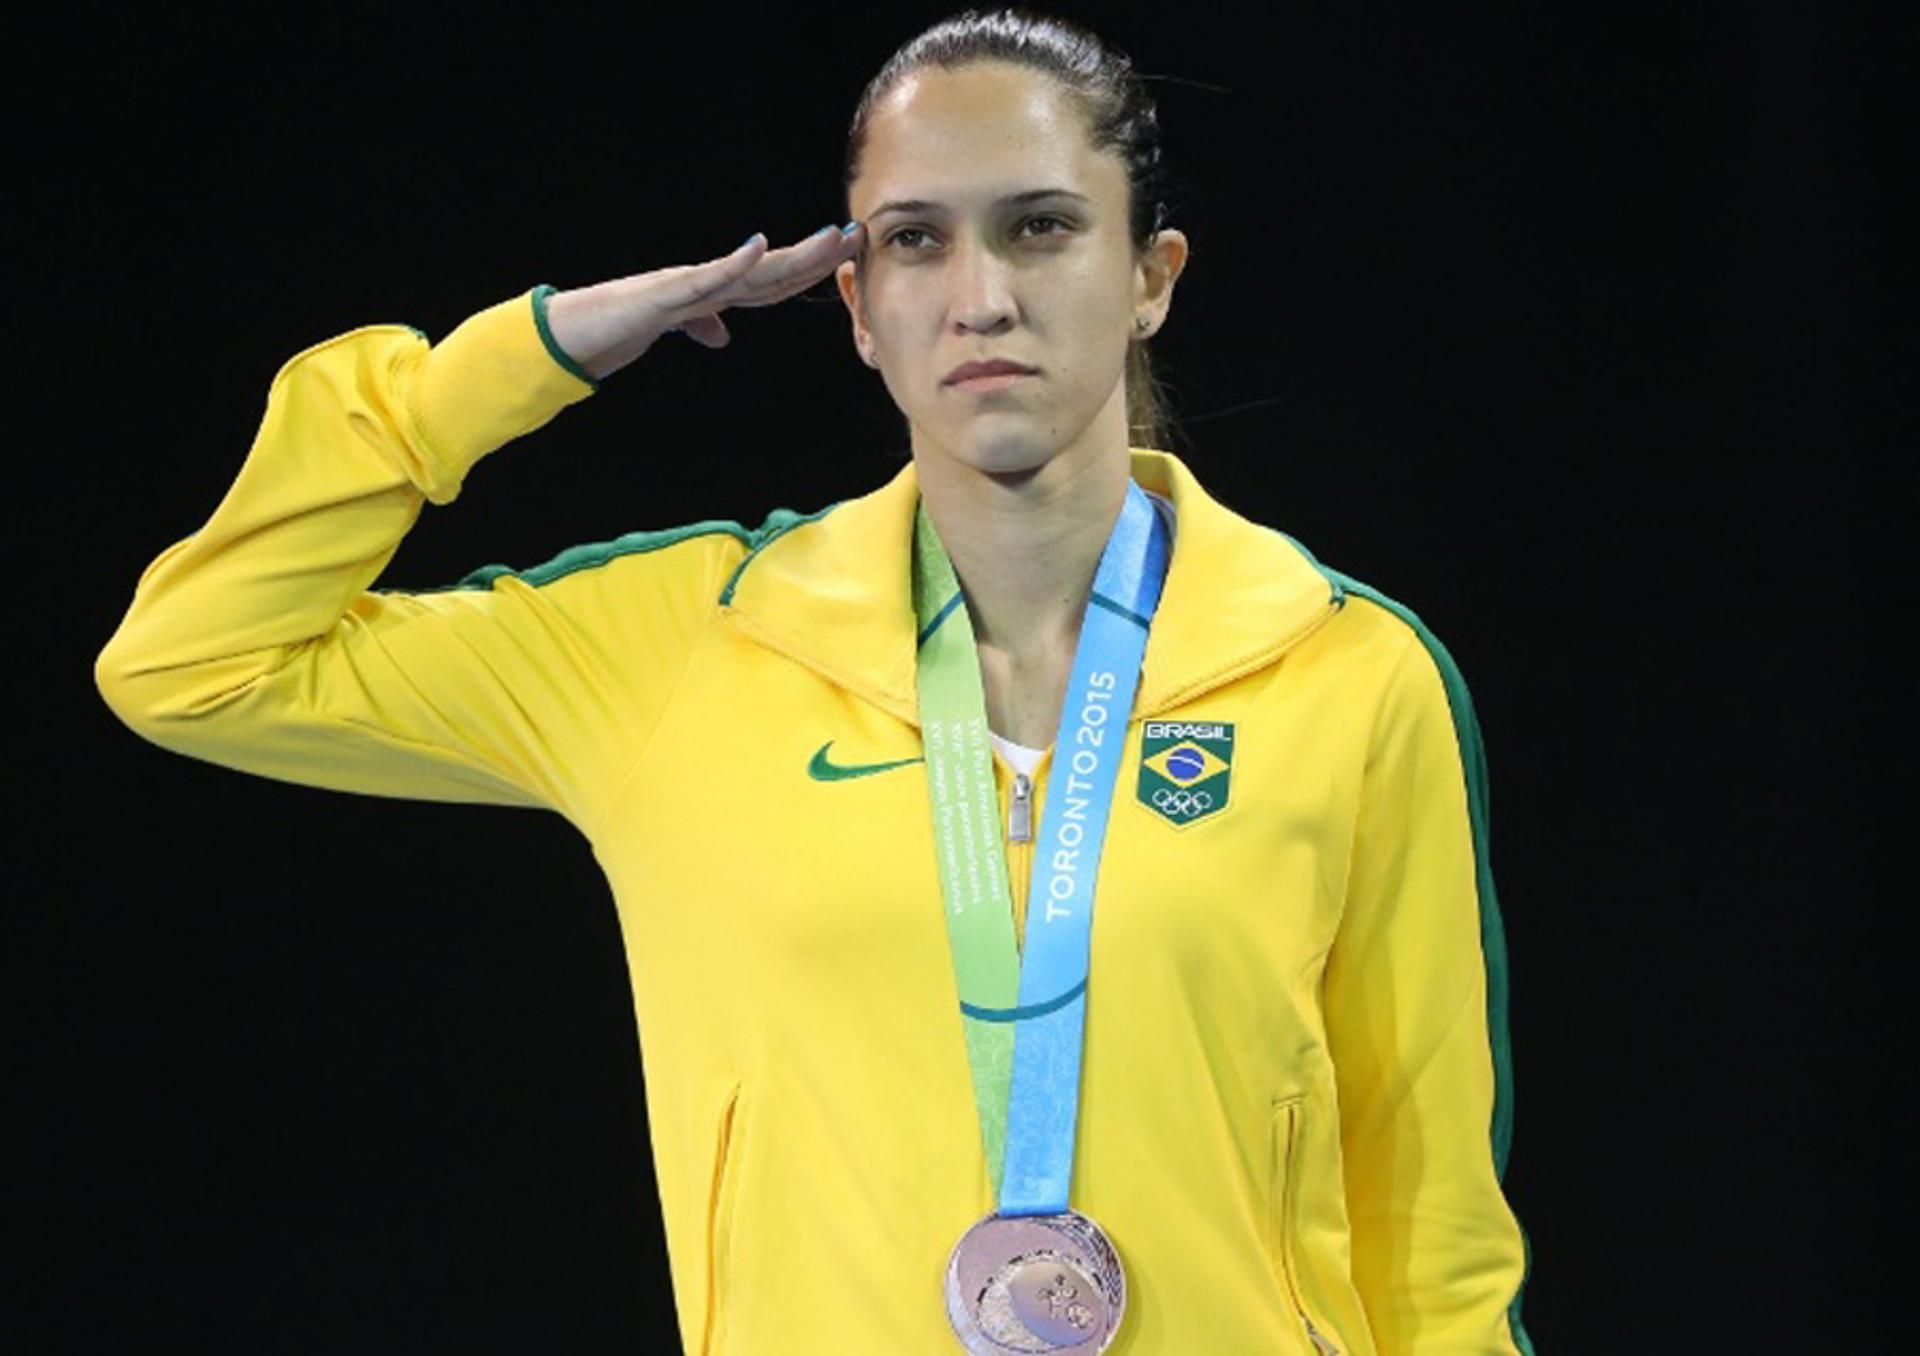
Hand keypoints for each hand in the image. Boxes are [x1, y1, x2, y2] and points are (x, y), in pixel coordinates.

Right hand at [542, 223, 865, 380]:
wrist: (572, 332)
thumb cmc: (618, 326)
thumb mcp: (672, 328)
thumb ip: (698, 325)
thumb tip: (721, 336)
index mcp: (713, 291)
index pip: (773, 281)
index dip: (811, 267)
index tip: (848, 253)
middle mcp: (707, 281)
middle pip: (773, 270)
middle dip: (818, 254)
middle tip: (860, 234)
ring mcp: (687, 284)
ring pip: (752, 270)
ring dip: (794, 256)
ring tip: (831, 239)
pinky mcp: (665, 294)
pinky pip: (706, 279)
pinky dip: (734, 263)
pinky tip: (759, 247)